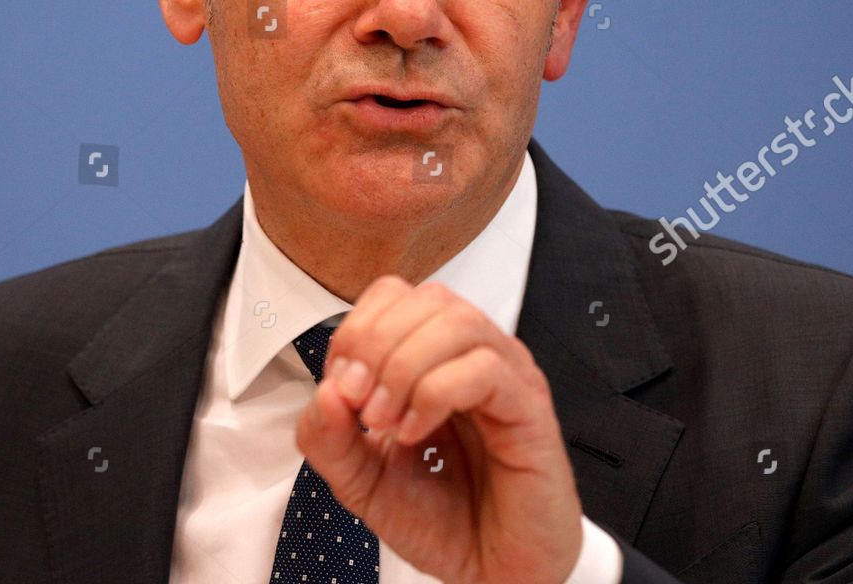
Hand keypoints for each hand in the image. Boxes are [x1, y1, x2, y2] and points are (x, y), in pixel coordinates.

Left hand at [296, 275, 584, 583]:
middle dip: (375, 344)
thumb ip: (330, 441)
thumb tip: (324, 393)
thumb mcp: (363, 483)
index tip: (340, 388)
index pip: (395, 296)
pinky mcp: (529, 408)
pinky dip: (436, 394)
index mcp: (433, 360)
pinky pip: (486, 369)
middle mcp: (472, 358)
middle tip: (359, 406)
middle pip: (426, 297)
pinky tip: (416, 433)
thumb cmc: (443, 522)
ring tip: (385, 421)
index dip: (357, 330)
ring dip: (404, 366)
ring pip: (457, 321)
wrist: (494, 575)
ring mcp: (506, 378)